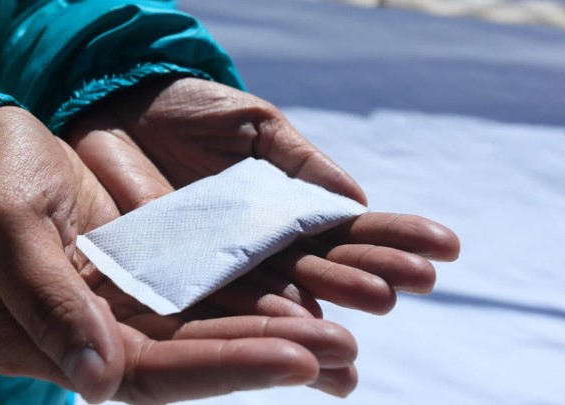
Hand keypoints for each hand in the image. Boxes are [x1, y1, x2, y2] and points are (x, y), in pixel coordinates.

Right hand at [0, 107, 359, 402]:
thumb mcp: (5, 230)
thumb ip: (48, 303)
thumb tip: (99, 382)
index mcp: (53, 341)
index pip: (152, 372)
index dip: (225, 366)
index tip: (297, 361)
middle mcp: (99, 335)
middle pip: (196, 357)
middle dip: (270, 354)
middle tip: (343, 351)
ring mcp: (126, 307)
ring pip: (211, 329)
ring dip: (276, 330)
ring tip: (343, 337)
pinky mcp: (147, 275)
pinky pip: (207, 292)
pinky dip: (255, 297)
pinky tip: (306, 300)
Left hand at [65, 77, 459, 316]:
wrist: (120, 107)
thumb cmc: (192, 111)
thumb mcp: (257, 126)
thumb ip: (302, 164)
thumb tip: (357, 199)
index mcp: (284, 211)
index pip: (344, 233)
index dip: (390, 241)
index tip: (444, 248)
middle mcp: (259, 249)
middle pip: (320, 271)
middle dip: (368, 278)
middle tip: (417, 286)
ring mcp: (219, 266)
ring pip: (276, 298)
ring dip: (320, 316)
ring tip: (369, 320)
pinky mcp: (172, 276)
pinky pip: (215, 301)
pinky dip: (254, 322)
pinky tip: (296, 334)